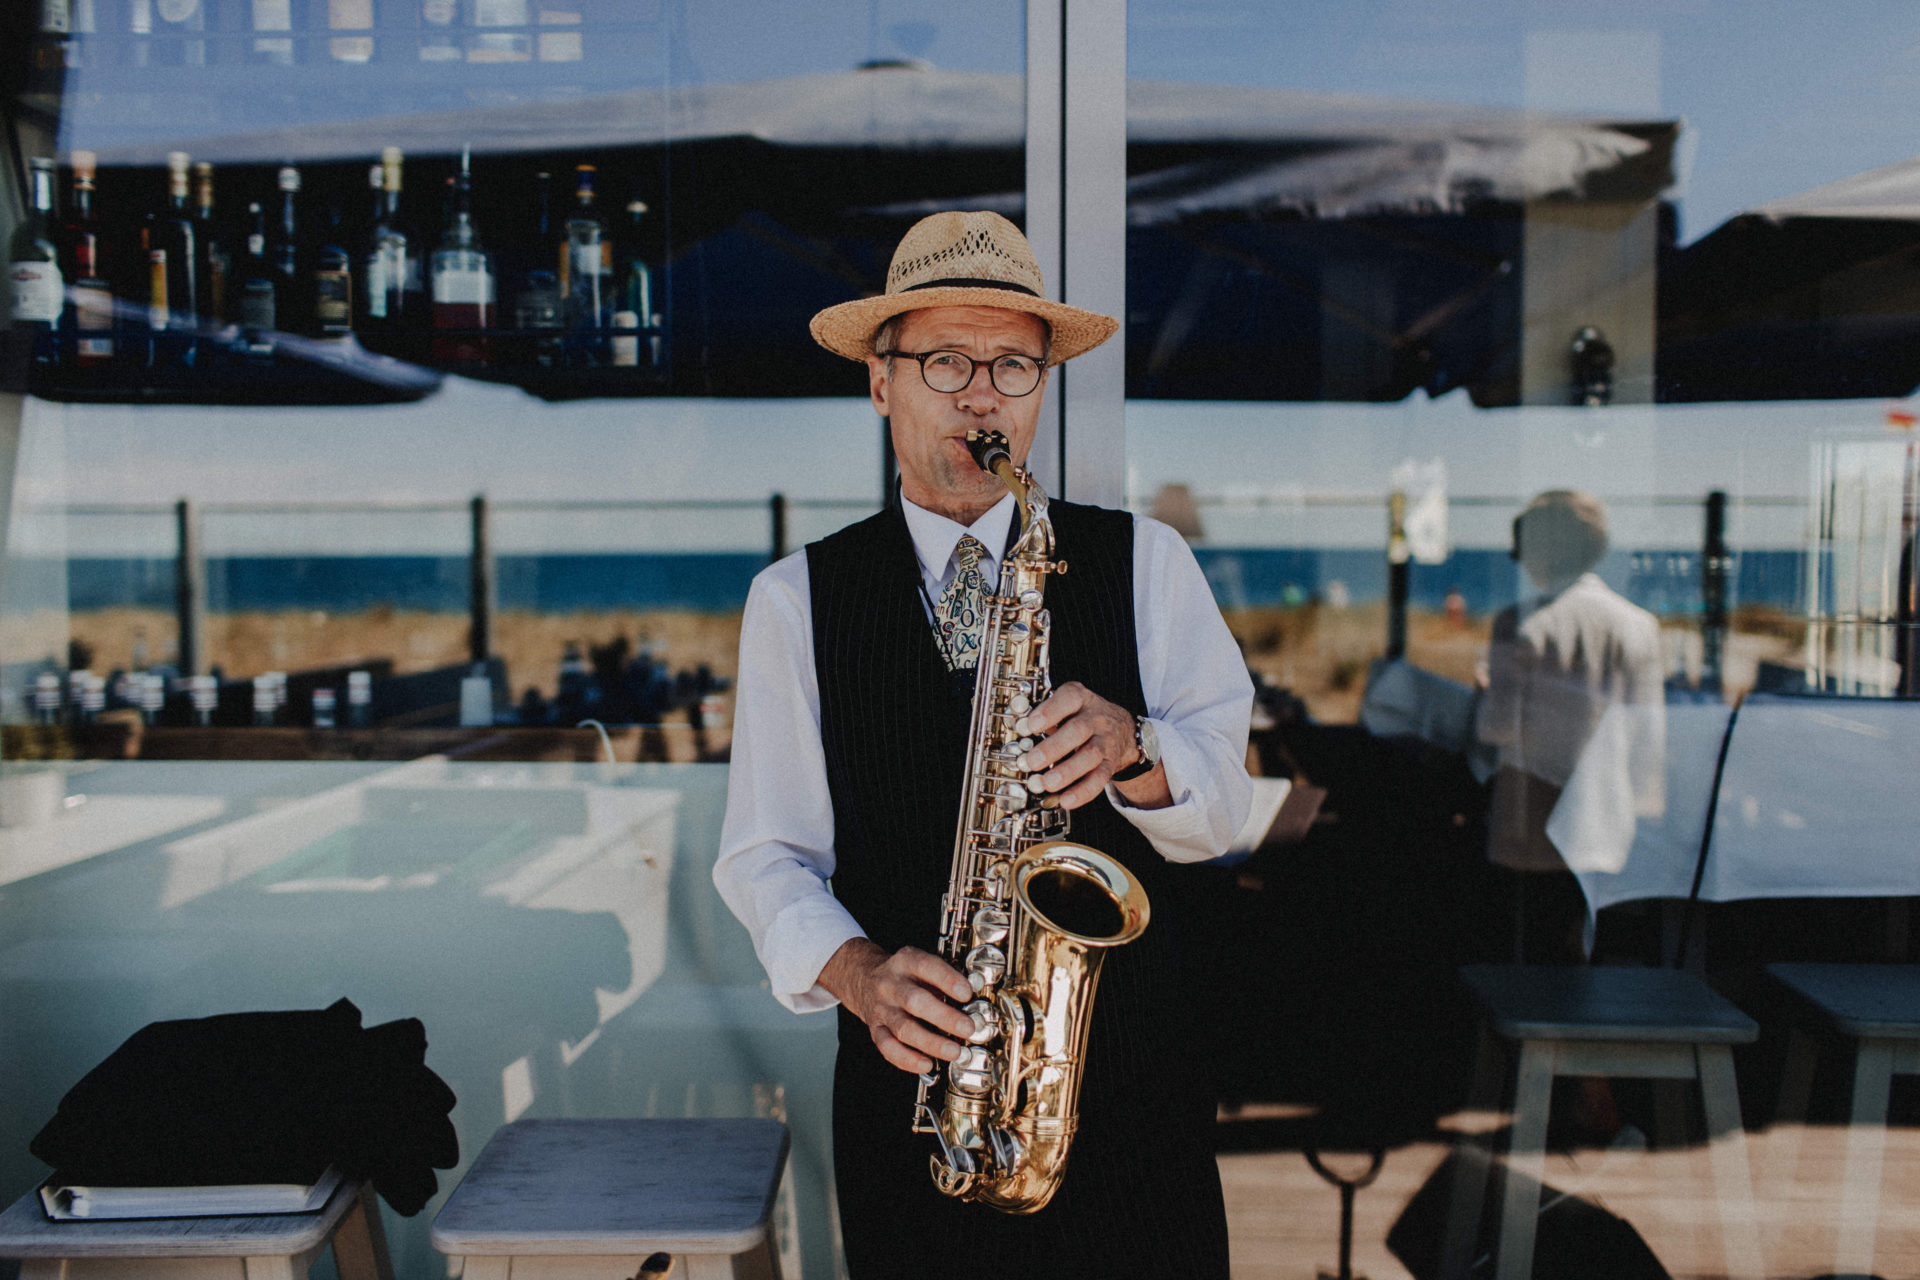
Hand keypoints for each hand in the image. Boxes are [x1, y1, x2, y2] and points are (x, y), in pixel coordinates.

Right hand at [819, 938, 975, 1073]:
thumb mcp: (922, 965)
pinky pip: (888, 1047)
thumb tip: (973, 1004)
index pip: (926, 966)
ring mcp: (881, 1008)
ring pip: (903, 1028)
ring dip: (931, 1043)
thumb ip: (944, 980)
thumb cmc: (904, 975)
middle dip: (944, 1017)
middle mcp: (890, 985)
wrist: (864, 978)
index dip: (947, 980)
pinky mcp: (875, 1029)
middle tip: (967, 1028)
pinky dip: (907, 1059)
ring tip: (954, 1052)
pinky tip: (926, 1064)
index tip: (967, 993)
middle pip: (914, 1001)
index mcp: (906, 962)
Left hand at [1014, 682, 1167, 809]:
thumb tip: (1021, 734)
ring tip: (1046, 783)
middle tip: (1031, 761)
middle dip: (1053, 747)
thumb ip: (1045, 717)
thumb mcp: (1067, 707)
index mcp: (1081, 699)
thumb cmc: (1083, 716)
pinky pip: (1099, 779)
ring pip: (1090, 756)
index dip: (1050, 711)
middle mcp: (1096, 718)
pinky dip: (1082, 792)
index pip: (1069, 698)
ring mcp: (1105, 741)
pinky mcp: (1111, 764)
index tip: (1030, 726)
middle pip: (1078, 730)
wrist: (1120, 728)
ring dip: (1067, 772)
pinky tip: (1066, 800)